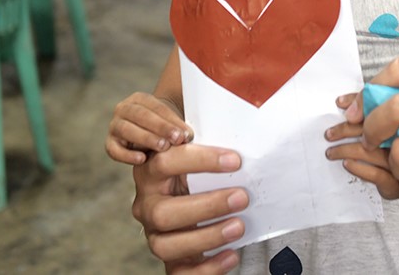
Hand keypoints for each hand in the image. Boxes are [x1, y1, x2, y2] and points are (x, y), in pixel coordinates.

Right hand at [107, 93, 193, 165]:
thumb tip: (192, 134)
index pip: (155, 106)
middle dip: (160, 127)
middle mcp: (123, 109)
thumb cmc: (165, 128)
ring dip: (146, 138)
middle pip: (140, 115)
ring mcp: (115, 126)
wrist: (150, 138)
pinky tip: (142, 159)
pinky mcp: (110, 144)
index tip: (186, 132)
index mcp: (139, 99)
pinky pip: (114, 149)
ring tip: (163, 147)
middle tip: (177, 139)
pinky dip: (126, 155)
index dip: (171, 119)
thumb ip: (179, 125)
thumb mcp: (172, 122)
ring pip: (127, 129)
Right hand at [131, 143, 248, 273]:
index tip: (235, 160)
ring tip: (239, 226)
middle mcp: (147, 206)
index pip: (165, 162)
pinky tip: (232, 254)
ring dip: (207, 236)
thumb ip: (213, 148)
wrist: (197, 206)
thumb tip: (251, 138)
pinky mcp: (170, 262)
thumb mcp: (201, 159)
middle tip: (242, 197)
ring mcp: (156, 235)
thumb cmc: (201, 175)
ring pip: (167, 245)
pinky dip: (208, 267)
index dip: (200, 161)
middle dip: (206, 206)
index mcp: (151, 173)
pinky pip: (180, 273)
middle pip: (162, 212)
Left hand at [325, 91, 398, 199]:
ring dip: (345, 151)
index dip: (357, 103)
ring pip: (369, 152)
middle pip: (372, 128)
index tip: (341, 104)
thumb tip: (344, 103)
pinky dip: (359, 168)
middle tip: (330, 133)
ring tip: (332, 152)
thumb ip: (374, 108)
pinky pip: (376, 175)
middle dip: (345, 129)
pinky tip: (347, 164)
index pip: (380, 106)